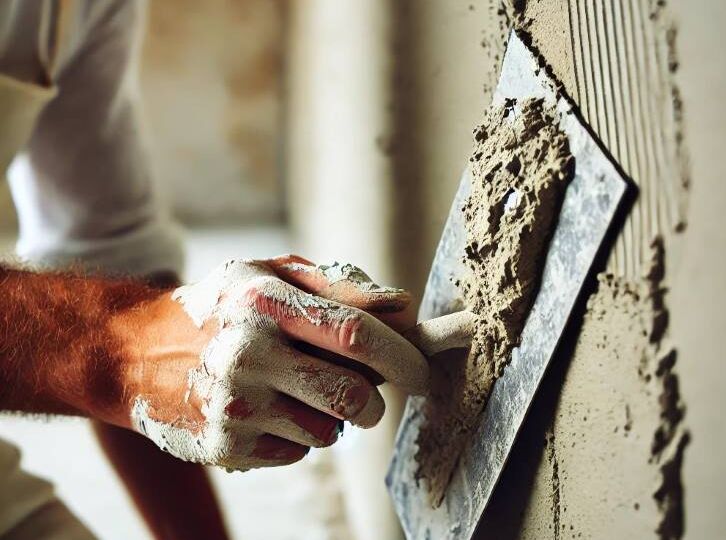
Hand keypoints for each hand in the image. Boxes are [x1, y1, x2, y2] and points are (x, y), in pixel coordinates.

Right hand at [115, 255, 427, 470]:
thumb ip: (338, 287)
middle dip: (375, 402)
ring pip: (329, 433)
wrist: (137, 353)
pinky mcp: (225, 446)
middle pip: (352, 397)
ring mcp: (235, 406)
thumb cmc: (221, 307)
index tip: (424, 371)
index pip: (357, 334)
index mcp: (265, 303)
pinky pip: (296, 453)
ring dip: (330, 418)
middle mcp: (248, 355)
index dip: (403, 355)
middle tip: (369, 395)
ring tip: (296, 391)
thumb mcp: (270, 277)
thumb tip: (402, 306)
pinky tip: (267, 410)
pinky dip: (297, 436)